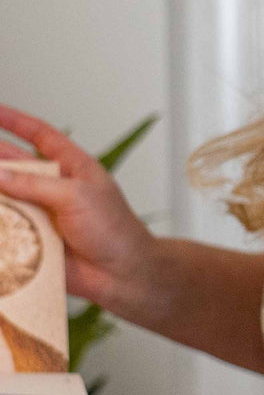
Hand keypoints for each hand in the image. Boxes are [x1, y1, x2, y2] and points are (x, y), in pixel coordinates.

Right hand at [0, 105, 156, 309]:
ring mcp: (41, 212)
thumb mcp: (76, 196)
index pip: (40, 135)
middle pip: (12, 164)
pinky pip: (5, 225)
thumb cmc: (112, 230)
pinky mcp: (32, 238)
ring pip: (4, 195)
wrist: (122, 273)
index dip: (16, 120)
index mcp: (72, 167)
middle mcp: (53, 187)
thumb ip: (34, 184)